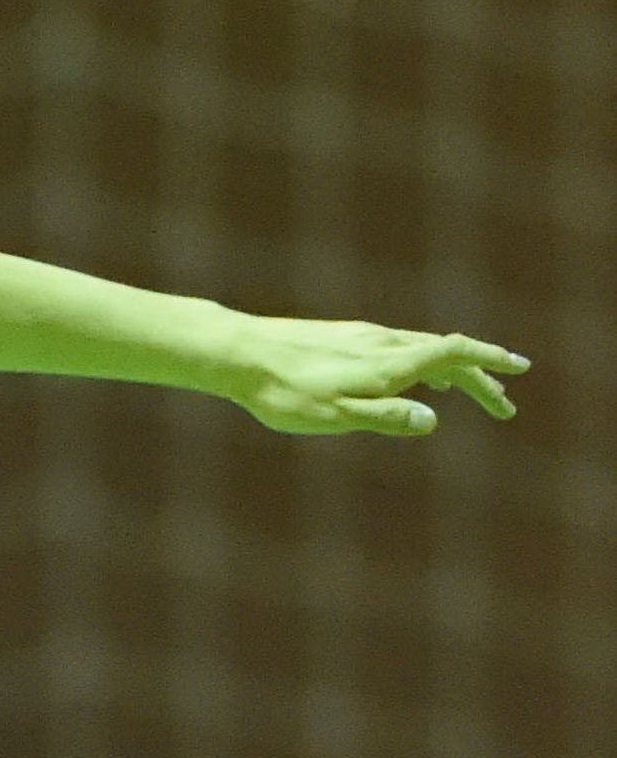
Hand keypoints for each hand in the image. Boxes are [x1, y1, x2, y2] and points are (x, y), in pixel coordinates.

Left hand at [230, 316, 527, 435]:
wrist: (239, 354)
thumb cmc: (284, 393)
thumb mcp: (335, 416)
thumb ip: (385, 418)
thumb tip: (433, 420)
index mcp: (389, 364)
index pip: (454, 355)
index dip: (489, 362)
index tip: (518, 372)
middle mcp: (383, 343)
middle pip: (446, 354)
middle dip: (480, 377)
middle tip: (504, 404)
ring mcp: (364, 337)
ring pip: (421, 350)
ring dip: (451, 371)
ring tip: (468, 391)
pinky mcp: (343, 337)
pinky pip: (398, 347)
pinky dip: (420, 363)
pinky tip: (410, 377)